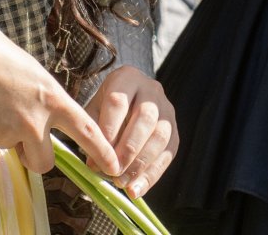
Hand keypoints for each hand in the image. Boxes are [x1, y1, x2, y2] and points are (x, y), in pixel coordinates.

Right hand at [0, 19, 123, 178]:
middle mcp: (34, 121)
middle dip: (36, 157)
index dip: (102, 152)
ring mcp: (7, 133)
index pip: (86, 131)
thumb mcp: (35, 76)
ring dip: (10, 141)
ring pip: (15, 152)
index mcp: (52, 99)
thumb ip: (46, 103)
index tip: (113, 167)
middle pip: (45, 162)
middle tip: (26, 139)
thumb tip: (47, 125)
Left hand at [88, 65, 178, 198]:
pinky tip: (136, 190)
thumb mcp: (95, 109)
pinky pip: (168, 154)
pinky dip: (152, 175)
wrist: (130, 97)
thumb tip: (94, 164)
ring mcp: (167, 109)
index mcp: (127, 78)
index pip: (119, 102)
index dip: (109, 129)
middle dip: (128, 149)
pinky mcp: (175, 131)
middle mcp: (152, 90)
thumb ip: (92, 132)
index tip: (98, 153)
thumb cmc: (107, 106)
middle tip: (112, 172)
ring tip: (121, 183)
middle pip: (145, 118)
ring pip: (160, 136)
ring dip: (140, 164)